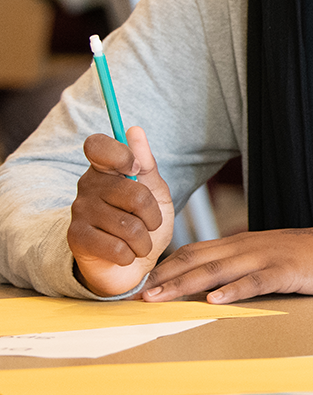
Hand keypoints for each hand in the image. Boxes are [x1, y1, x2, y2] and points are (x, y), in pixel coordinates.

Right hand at [70, 127, 173, 296]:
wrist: (131, 265)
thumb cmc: (144, 223)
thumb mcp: (155, 192)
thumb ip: (146, 163)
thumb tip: (134, 130)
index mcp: (105, 169)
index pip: (98, 146)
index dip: (121, 155)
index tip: (135, 170)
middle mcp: (87, 186)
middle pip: (134, 194)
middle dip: (153, 216)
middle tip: (150, 224)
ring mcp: (79, 211)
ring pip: (129, 226)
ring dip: (144, 241)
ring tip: (139, 243)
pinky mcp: (76, 238)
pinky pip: (116, 247)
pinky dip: (130, 255)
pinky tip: (124, 254)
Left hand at [142, 228, 312, 304]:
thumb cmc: (301, 256)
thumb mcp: (263, 255)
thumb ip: (235, 264)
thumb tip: (202, 283)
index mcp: (239, 243)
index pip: (193, 251)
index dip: (165, 266)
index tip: (141, 283)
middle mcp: (246, 246)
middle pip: (198, 259)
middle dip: (165, 276)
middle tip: (139, 294)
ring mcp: (265, 257)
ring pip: (218, 270)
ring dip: (186, 284)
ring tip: (162, 297)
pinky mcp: (285, 271)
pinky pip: (256, 281)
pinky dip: (234, 290)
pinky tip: (216, 300)